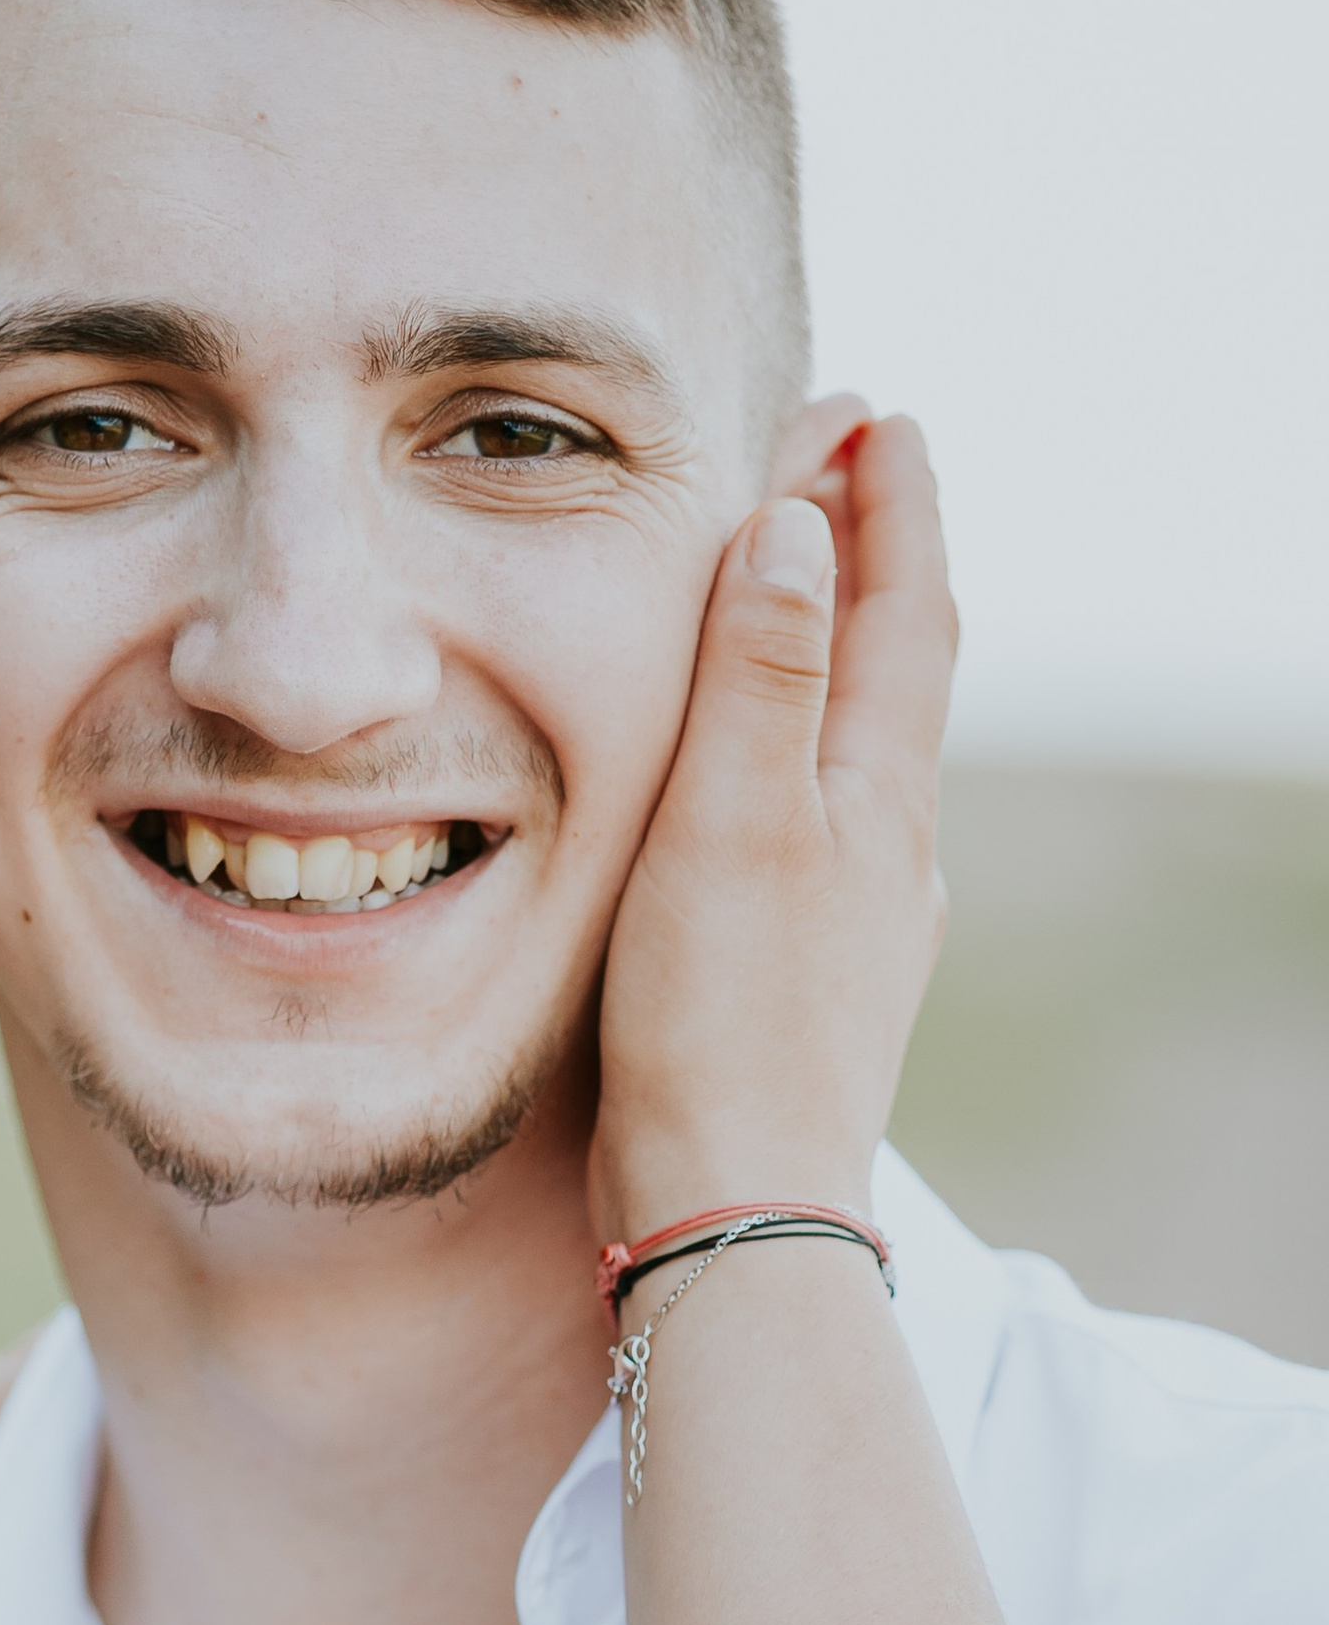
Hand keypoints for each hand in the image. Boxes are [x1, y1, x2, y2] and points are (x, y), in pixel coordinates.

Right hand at [589, 414, 954, 1244]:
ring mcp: (861, 918)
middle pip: (893, 667)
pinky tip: (764, 780)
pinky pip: (822, 815)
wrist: (734, 1209)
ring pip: (861, 745)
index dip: (892, 508)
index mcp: (876, 792)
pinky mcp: (813, 976)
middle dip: (868, 558)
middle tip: (840, 467)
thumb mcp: (729, 820)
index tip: (878, 415)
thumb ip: (761, 670)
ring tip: (795, 594)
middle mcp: (890, 847)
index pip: (904, 610)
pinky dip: (798, 745)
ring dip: (834, 651)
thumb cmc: (719, 1020)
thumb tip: (801, 523)